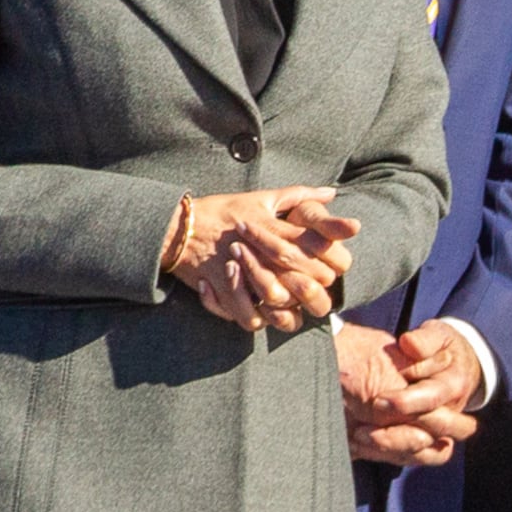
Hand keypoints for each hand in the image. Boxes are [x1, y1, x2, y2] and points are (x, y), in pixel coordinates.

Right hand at [174, 187, 356, 330]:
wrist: (178, 227)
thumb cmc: (222, 212)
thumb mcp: (261, 199)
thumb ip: (299, 196)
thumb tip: (332, 192)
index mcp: (275, 227)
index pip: (319, 246)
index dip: (333, 260)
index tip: (331, 266)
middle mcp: (262, 250)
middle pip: (306, 280)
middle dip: (313, 289)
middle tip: (310, 290)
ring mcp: (242, 272)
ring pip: (280, 303)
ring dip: (286, 307)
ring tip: (285, 304)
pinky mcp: (224, 290)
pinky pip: (250, 318)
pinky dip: (256, 319)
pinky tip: (259, 312)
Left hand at [340, 317, 478, 467]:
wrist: (444, 363)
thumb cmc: (437, 346)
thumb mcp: (435, 335)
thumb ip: (424, 341)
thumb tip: (410, 344)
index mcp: (453, 385)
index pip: (432, 400)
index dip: (406, 403)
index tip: (378, 400)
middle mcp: (449, 413)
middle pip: (430, 437)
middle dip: (398, 436)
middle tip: (366, 428)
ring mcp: (436, 430)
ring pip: (421, 454)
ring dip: (389, 448)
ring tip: (358, 435)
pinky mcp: (420, 442)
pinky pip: (407, 458)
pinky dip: (381, 453)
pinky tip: (356, 444)